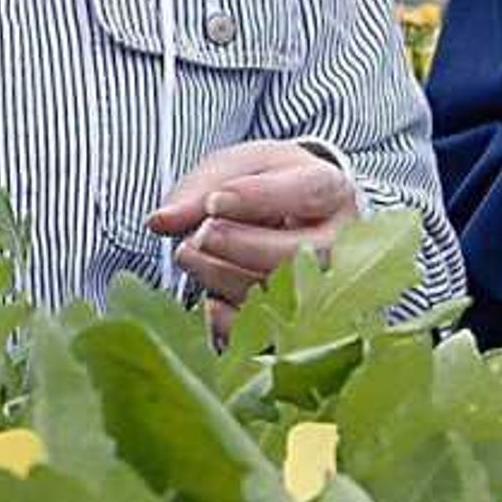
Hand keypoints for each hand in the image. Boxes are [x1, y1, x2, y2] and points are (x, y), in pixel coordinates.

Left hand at [150, 141, 358, 332]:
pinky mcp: (300, 322)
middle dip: (239, 245)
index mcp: (330, 190)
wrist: (289, 213)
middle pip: (298, 253)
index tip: (214, 201)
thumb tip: (162, 220)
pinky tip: (209, 301)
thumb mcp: (235, 168)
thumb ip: (201, 189)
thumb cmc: (265, 184)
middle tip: (201, 234)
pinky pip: (267, 333)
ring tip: (190, 253)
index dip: (257, 199)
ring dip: (223, 276)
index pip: (306, 192)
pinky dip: (230, 321)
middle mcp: (339, 242)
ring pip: (279, 294)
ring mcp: (325, 286)